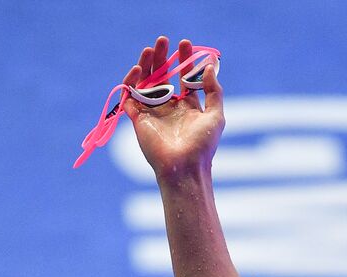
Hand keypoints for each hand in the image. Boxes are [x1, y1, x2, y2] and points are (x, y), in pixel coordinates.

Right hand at [122, 36, 224, 179]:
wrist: (185, 167)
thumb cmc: (203, 145)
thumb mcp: (216, 115)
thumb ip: (214, 90)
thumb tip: (210, 66)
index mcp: (187, 106)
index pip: (183, 77)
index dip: (184, 60)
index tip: (184, 44)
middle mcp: (169, 107)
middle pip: (162, 76)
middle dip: (162, 57)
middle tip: (163, 40)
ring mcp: (152, 112)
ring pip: (145, 82)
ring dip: (146, 64)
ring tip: (149, 49)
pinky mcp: (137, 118)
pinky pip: (129, 96)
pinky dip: (130, 82)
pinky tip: (137, 70)